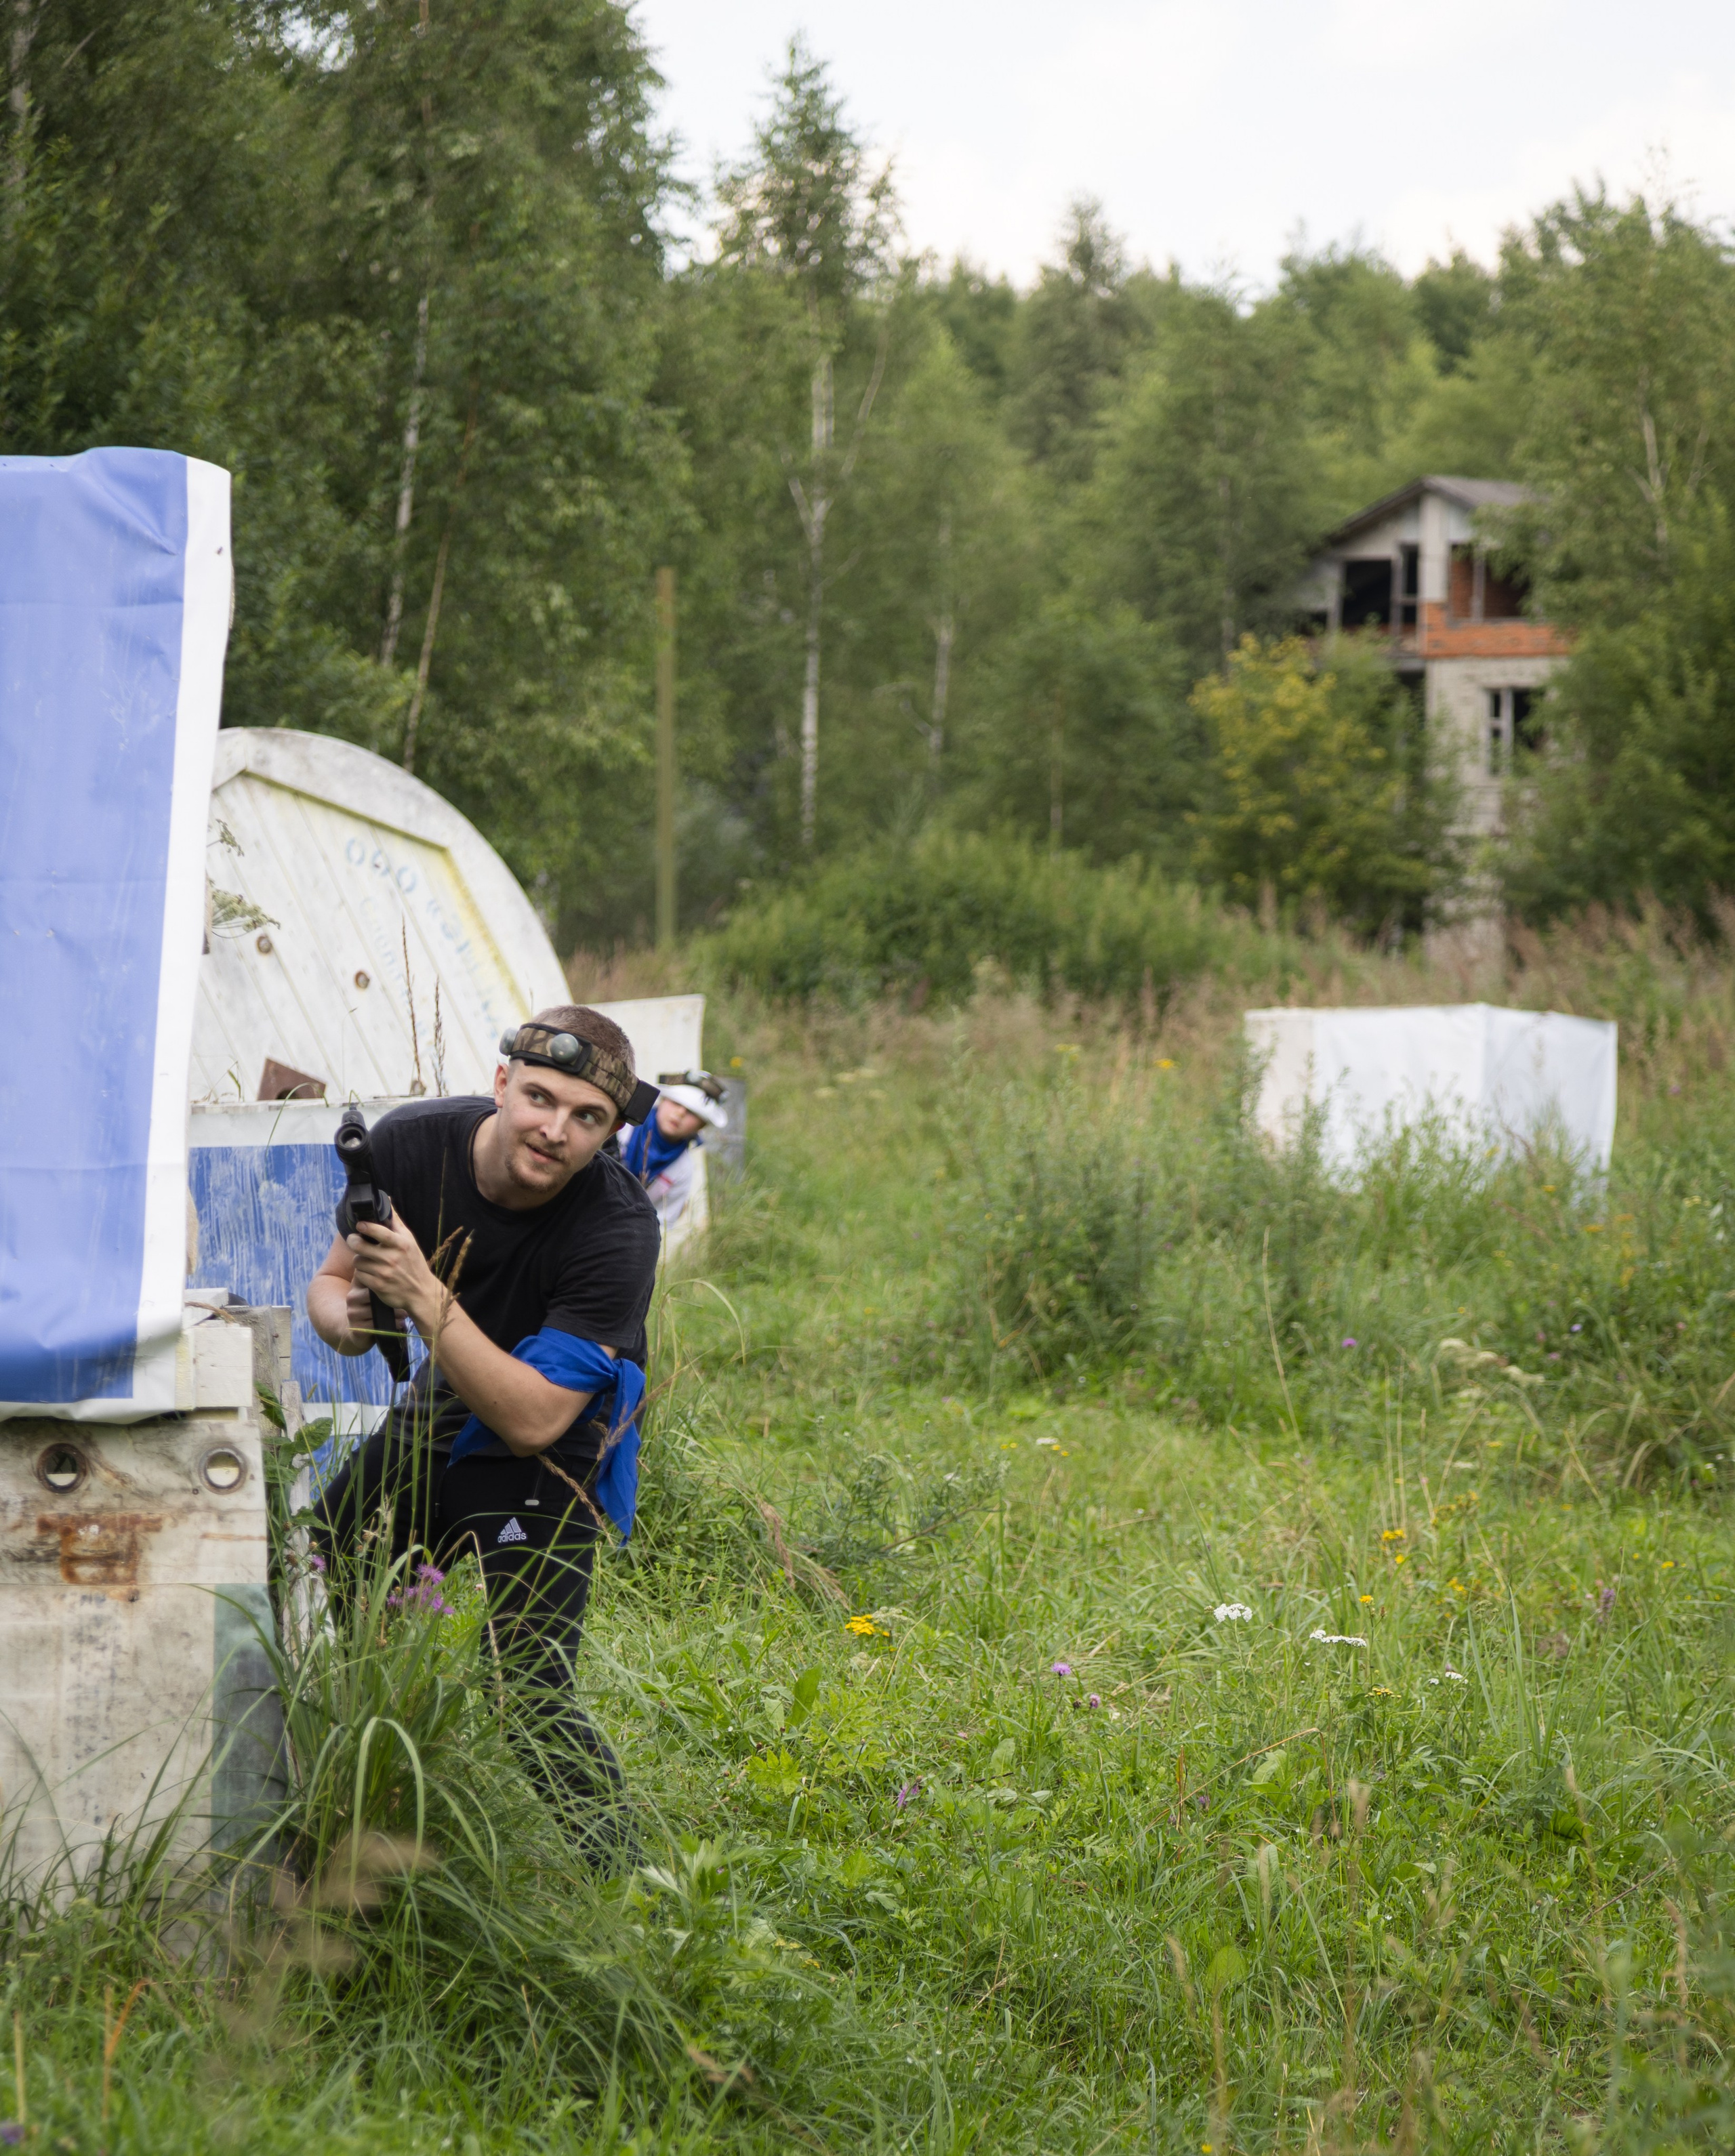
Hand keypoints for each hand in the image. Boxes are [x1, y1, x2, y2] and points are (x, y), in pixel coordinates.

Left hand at [346, 1216, 442, 1335]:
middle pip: (360, 1246)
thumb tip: (387, 1200)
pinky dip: (362, 1274)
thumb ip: (396, 1222)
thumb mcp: (409, 1241)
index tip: (359, 1224)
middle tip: (354, 1241)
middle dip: (354, 1242)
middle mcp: (392, 1258)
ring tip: (368, 1261)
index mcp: (401, 1244)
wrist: (421, 1292)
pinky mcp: (378, 1286)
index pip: (380, 1231)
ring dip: (360, 1260)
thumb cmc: (414, 1263)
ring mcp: (384, 1273)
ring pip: (358, 1261)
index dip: (366, 1226)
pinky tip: (370, 1273)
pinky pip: (360, 1275)